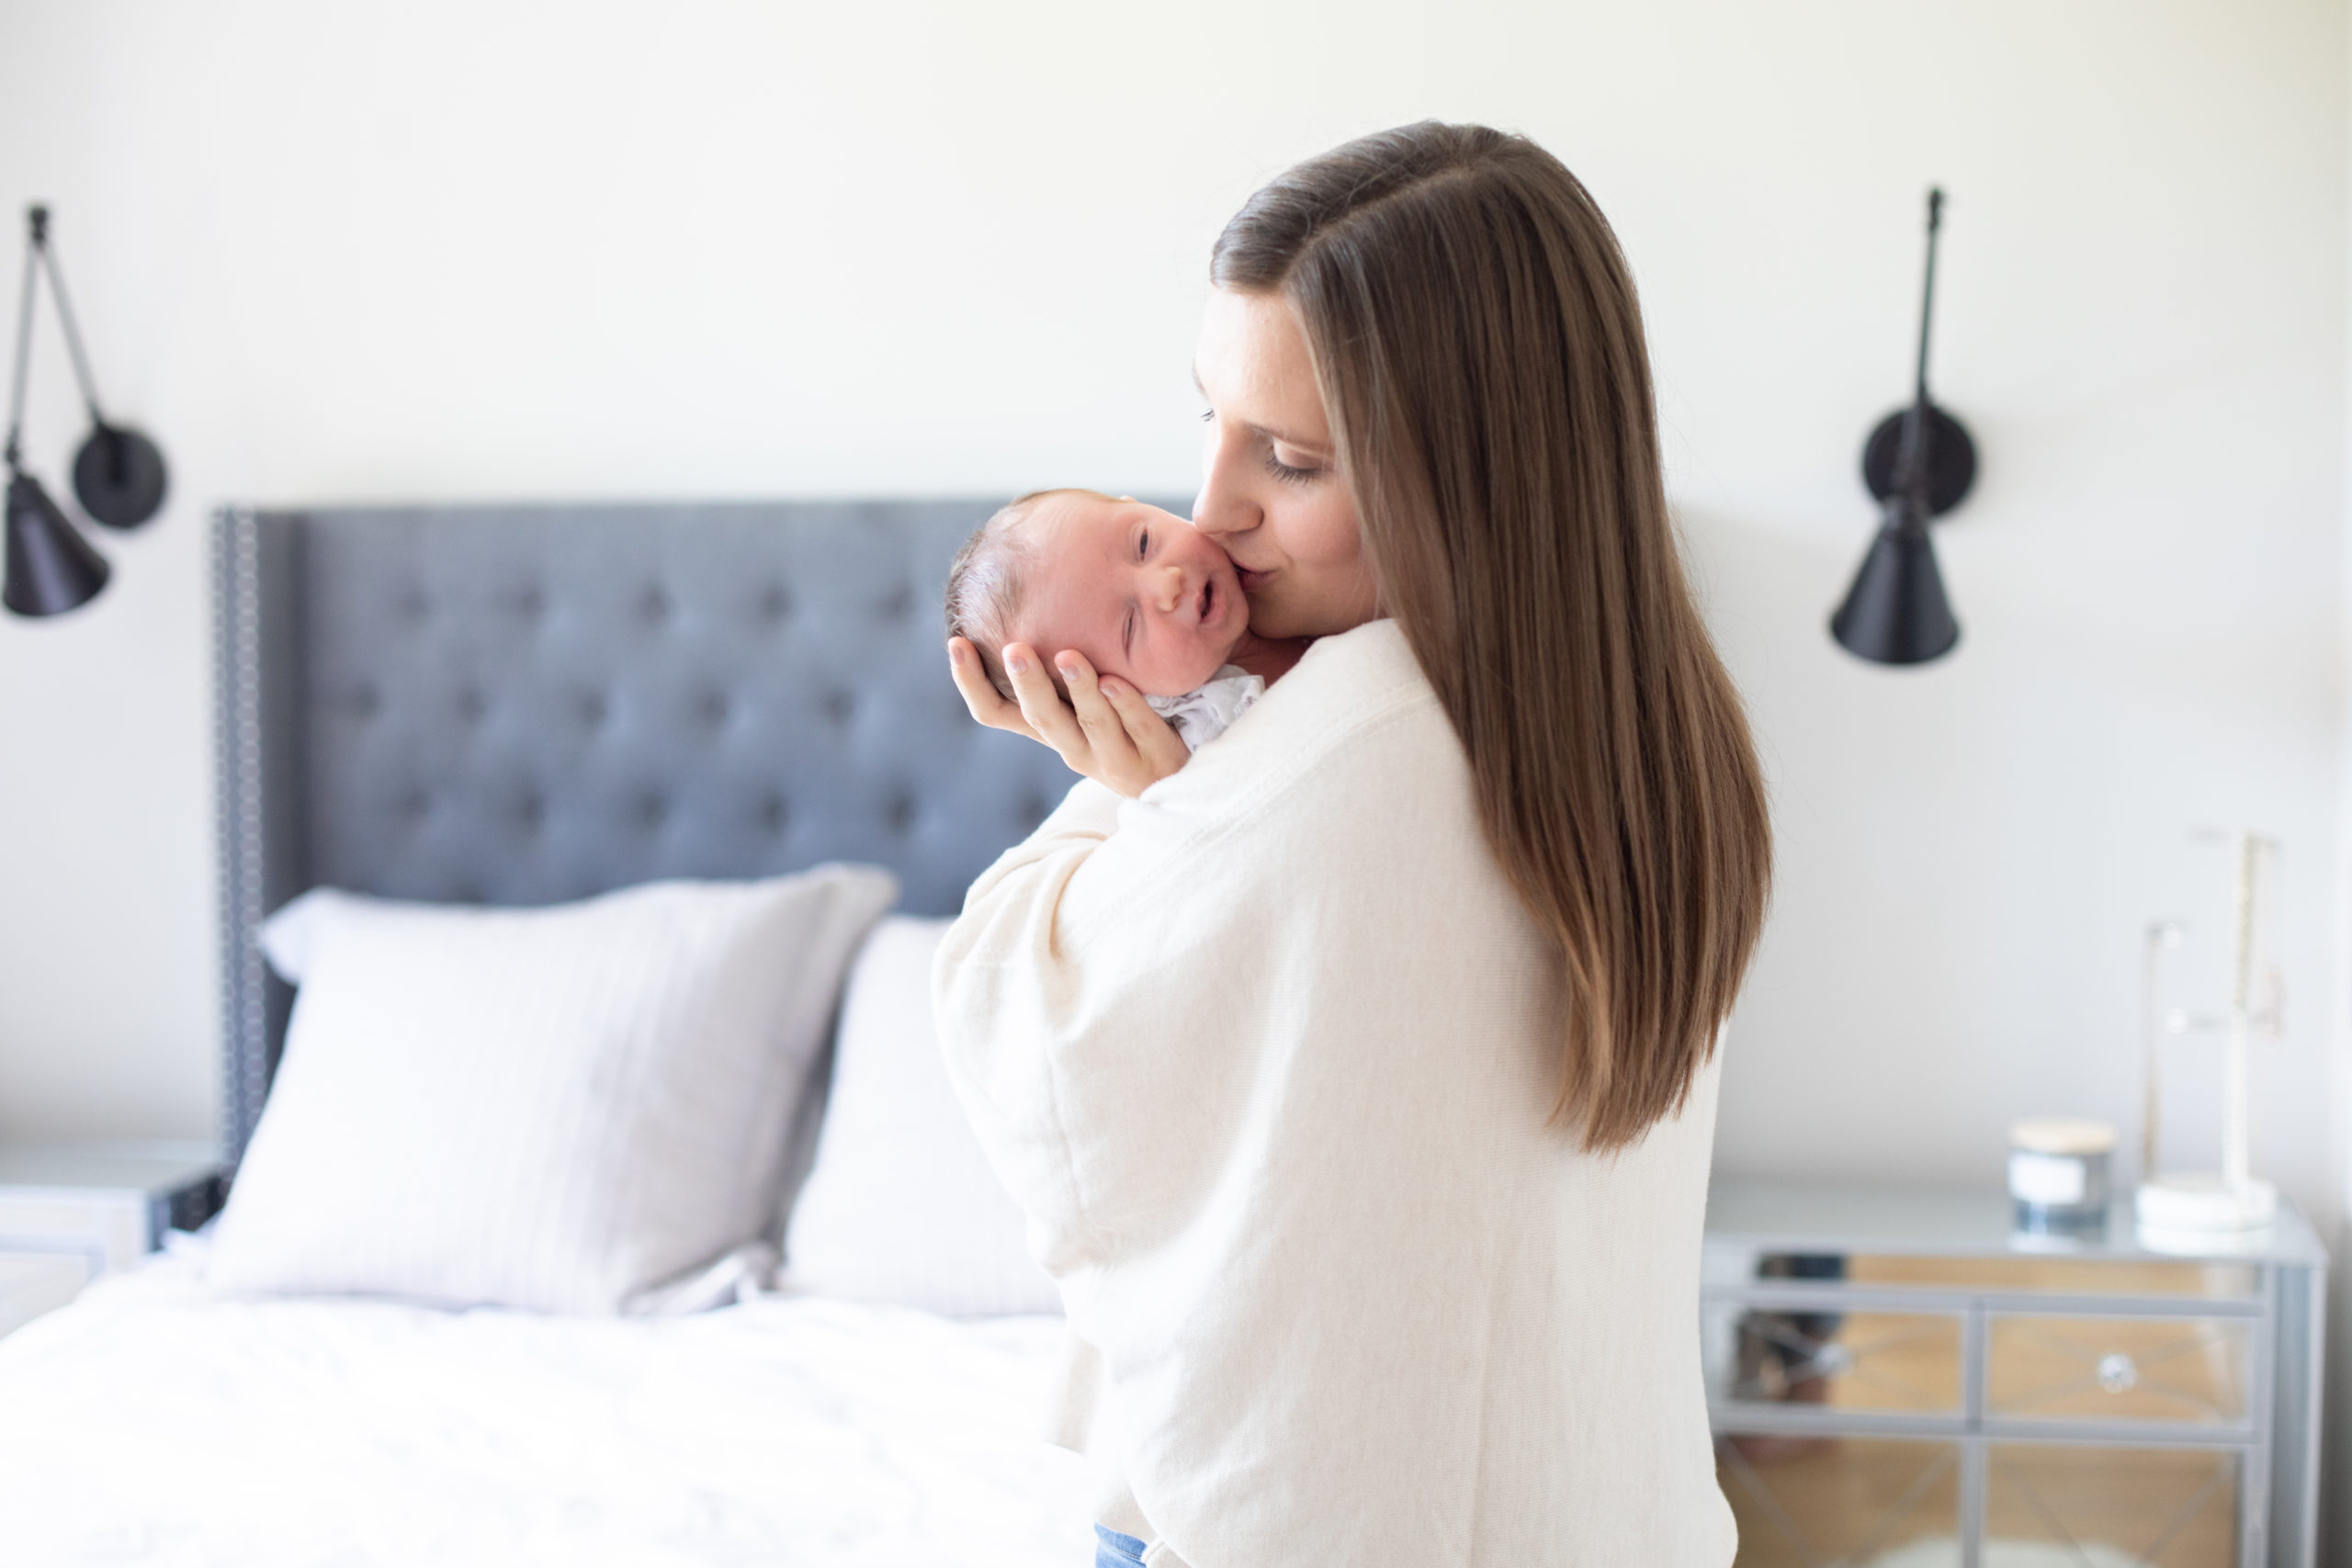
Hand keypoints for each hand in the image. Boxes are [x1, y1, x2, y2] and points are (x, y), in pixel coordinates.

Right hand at [947, 638, 1189, 797]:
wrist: (1175, 779)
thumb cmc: (1118, 727)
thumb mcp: (1079, 703)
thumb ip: (1056, 670)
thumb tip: (1027, 598)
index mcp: (1049, 730)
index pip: (996, 713)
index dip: (971, 683)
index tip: (956, 643)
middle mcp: (1073, 747)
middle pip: (1042, 718)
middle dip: (1028, 683)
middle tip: (1015, 648)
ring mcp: (1114, 757)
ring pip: (1091, 724)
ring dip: (1078, 690)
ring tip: (1069, 657)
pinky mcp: (1154, 758)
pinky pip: (1140, 728)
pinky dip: (1127, 705)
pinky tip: (1116, 682)